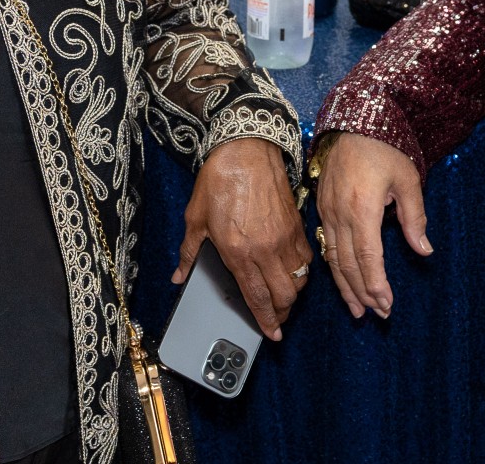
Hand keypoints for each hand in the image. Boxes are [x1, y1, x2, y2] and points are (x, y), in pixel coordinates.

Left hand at [175, 137, 312, 341]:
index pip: (257, 297)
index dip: (266, 320)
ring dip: (294, 295)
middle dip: (282, 313)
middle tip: (277, 319)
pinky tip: (293, 271)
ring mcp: (284, 238)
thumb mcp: (195, 218)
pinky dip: (302, 271)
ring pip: (299, 280)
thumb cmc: (218, 181)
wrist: (247, 149)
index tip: (272, 334)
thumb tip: (178, 274)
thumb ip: (188, 251)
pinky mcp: (296, 225)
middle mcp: (265, 250)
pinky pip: (306, 258)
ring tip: (285, 299)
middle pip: (284, 295)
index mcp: (238, 251)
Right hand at [314, 132, 431, 318]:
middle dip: (363, 293)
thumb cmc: (384, 148)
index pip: (368, 258)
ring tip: (358, 309)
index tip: (387, 305)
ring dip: (346, 286)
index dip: (377, 285)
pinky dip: (335, 267)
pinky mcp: (321, 206)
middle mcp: (339, 214)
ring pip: (333, 258)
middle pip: (348, 264)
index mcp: (362, 208)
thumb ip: (414, 218)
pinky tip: (343, 280)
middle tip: (377, 314)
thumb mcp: (407, 180)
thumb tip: (424, 250)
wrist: (353, 122)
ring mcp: (326, 211)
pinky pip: (325, 245)